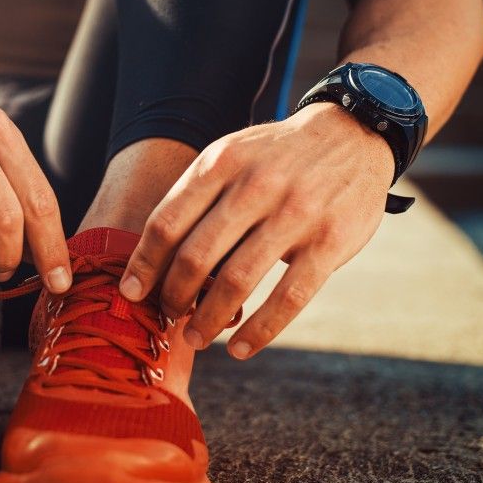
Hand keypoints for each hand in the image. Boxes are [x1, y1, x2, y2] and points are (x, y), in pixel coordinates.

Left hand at [119, 103, 394, 357]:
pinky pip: (288, 298)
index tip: (130, 293)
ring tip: (195, 338)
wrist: (352, 134)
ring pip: (237, 281)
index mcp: (221, 163)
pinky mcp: (331, 242)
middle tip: (168, 315)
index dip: (144, 264)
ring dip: (208, 320)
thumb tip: (154, 259)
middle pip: (195, 256)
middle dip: (173, 295)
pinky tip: (240, 349)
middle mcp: (255, 186)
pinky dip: (259, 331)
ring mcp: (296, 214)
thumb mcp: (231, 155)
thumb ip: (197, 197)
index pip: (166, 222)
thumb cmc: (275, 157)